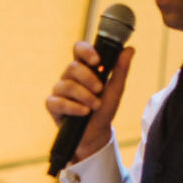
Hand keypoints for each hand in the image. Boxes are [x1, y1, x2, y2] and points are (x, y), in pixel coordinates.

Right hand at [45, 44, 133, 162]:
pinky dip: (74, 107)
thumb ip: (121, 69)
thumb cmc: (104, 109)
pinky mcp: (53, 105)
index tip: (97, 61)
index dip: (85, 51)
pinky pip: (59, 102)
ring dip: (84, 96)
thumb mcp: (116, 89)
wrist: (96, 133)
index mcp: (83, 68)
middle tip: (100, 89)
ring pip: (67, 85)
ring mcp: (59, 90)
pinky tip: (84, 112)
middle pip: (72, 67)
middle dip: (88, 78)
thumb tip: (129, 49)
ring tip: (95, 106)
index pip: (78, 49)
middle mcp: (69, 77)